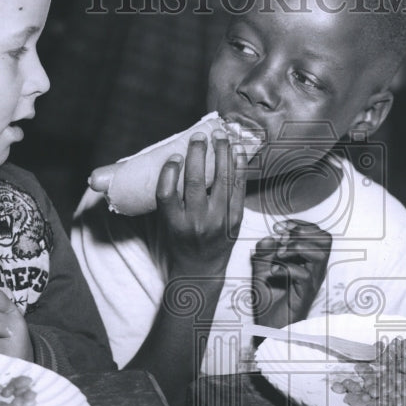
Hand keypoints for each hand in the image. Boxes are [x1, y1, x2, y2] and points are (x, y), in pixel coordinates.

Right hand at [157, 132, 246, 275]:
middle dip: (198, 154)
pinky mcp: (236, 220)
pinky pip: (238, 188)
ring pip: (221, 181)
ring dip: (221, 154)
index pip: (167, 194)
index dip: (169, 171)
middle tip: (199, 136)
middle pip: (195, 182)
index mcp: (174, 224)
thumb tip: (176, 159)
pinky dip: (239, 167)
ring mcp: (219, 221)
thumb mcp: (167, 224)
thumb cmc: (180, 242)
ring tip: (220, 135)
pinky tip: (237, 151)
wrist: (201, 269)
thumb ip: (171, 198)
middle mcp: (196, 222)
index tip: (174, 155)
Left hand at [251, 219, 331, 328]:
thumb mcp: (260, 271)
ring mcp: (311, 282)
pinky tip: (272, 274)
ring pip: (320, 255)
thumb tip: (269, 237)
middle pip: (325, 239)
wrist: (267, 329)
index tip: (279, 227)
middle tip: (282, 239)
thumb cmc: (268, 301)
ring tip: (278, 255)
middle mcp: (313, 269)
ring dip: (297, 248)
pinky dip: (287, 269)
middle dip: (303, 232)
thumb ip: (263, 252)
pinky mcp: (305, 295)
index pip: (316, 234)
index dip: (300, 225)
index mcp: (307, 261)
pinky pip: (305, 275)